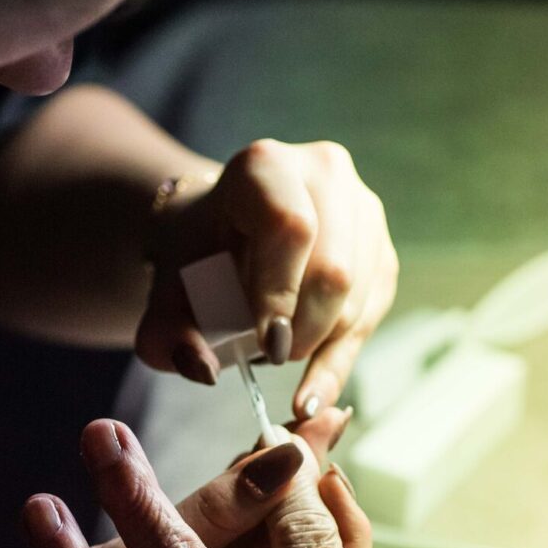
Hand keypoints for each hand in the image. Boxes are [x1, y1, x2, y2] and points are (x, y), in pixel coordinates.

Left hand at [138, 140, 397, 418]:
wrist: (220, 234)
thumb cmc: (195, 260)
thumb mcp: (167, 294)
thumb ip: (169, 335)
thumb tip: (202, 370)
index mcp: (265, 166)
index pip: (289, 228)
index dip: (281, 292)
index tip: (266, 345)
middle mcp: (324, 172)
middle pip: (333, 269)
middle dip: (303, 331)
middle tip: (269, 358)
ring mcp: (361, 206)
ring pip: (358, 294)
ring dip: (321, 342)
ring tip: (278, 352)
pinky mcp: (380, 245)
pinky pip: (372, 309)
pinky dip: (341, 352)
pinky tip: (314, 381)